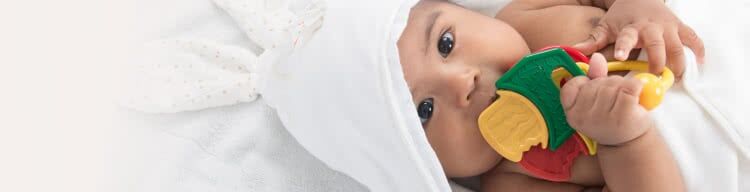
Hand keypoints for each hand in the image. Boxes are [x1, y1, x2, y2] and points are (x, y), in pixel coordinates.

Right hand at [560, 53, 651, 145]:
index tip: (594, 93)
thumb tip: (596, 57)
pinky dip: (637, 87)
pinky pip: (630, 87)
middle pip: (596, 83)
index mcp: (572, 113)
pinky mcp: (624, 116)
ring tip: (625, 100)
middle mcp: (584, 117)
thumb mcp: (596, 100)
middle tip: (614, 100)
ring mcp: (603, 118)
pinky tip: (636, 97)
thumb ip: (594, 77)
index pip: (572, 85)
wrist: (628, 142)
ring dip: (623, 87)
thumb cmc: (610, 118)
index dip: (585, 83)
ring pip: (614, 84)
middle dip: (608, 85)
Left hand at [573, 0, 704, 77]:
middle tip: (655, 78)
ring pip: (678, 46)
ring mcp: (668, 27)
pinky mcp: (680, 28)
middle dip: (658, 62)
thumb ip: (591, 42)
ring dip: (678, 62)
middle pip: (658, 45)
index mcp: (631, 28)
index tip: (620, 56)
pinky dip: (698, 51)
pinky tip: (698, 64)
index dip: (624, 47)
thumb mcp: (605, 27)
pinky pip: (693, 39)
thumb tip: (573, 53)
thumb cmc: (621, 17)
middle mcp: (651, 27)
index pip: (626, 37)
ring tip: (674, 78)